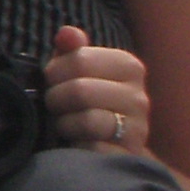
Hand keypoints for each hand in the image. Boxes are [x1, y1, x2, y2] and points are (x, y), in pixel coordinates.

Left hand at [41, 24, 152, 154]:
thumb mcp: (81, 73)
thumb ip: (73, 51)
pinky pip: (92, 150)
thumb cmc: (91, 104)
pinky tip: (75, 145)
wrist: (114, 149)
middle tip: (53, 106)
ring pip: (88, 120)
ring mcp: (137, 129)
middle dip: (56, 99)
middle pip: (80, 90)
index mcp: (128, 67)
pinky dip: (76, 148)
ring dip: (65, 124)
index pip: (80, 59)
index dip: (54, 72)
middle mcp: (138, 96)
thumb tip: (66, 33)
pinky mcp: (128, 157)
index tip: (51, 81)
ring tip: (63, 124)